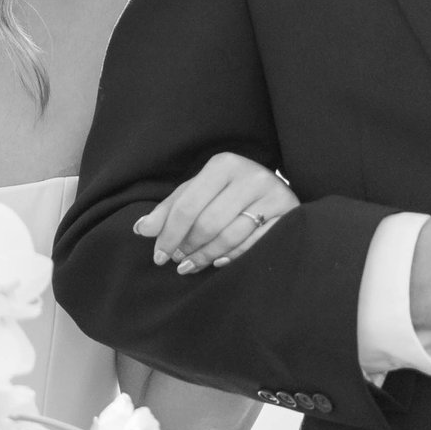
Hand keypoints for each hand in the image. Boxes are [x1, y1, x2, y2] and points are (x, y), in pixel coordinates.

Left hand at [135, 154, 300, 274]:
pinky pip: (254, 245)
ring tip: (192, 265)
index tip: (159, 256)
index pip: (187, 205)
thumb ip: (170, 210)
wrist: (274, 190)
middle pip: (208, 223)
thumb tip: (141, 230)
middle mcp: (251, 175)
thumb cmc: (228, 192)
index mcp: (224, 164)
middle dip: (188, 247)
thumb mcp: (198, 192)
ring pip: (230, 236)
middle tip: (177, 261)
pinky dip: (232, 257)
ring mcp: (273, 195)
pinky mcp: (289, 215)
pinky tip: (218, 263)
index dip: (169, 234)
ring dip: (206, 256)